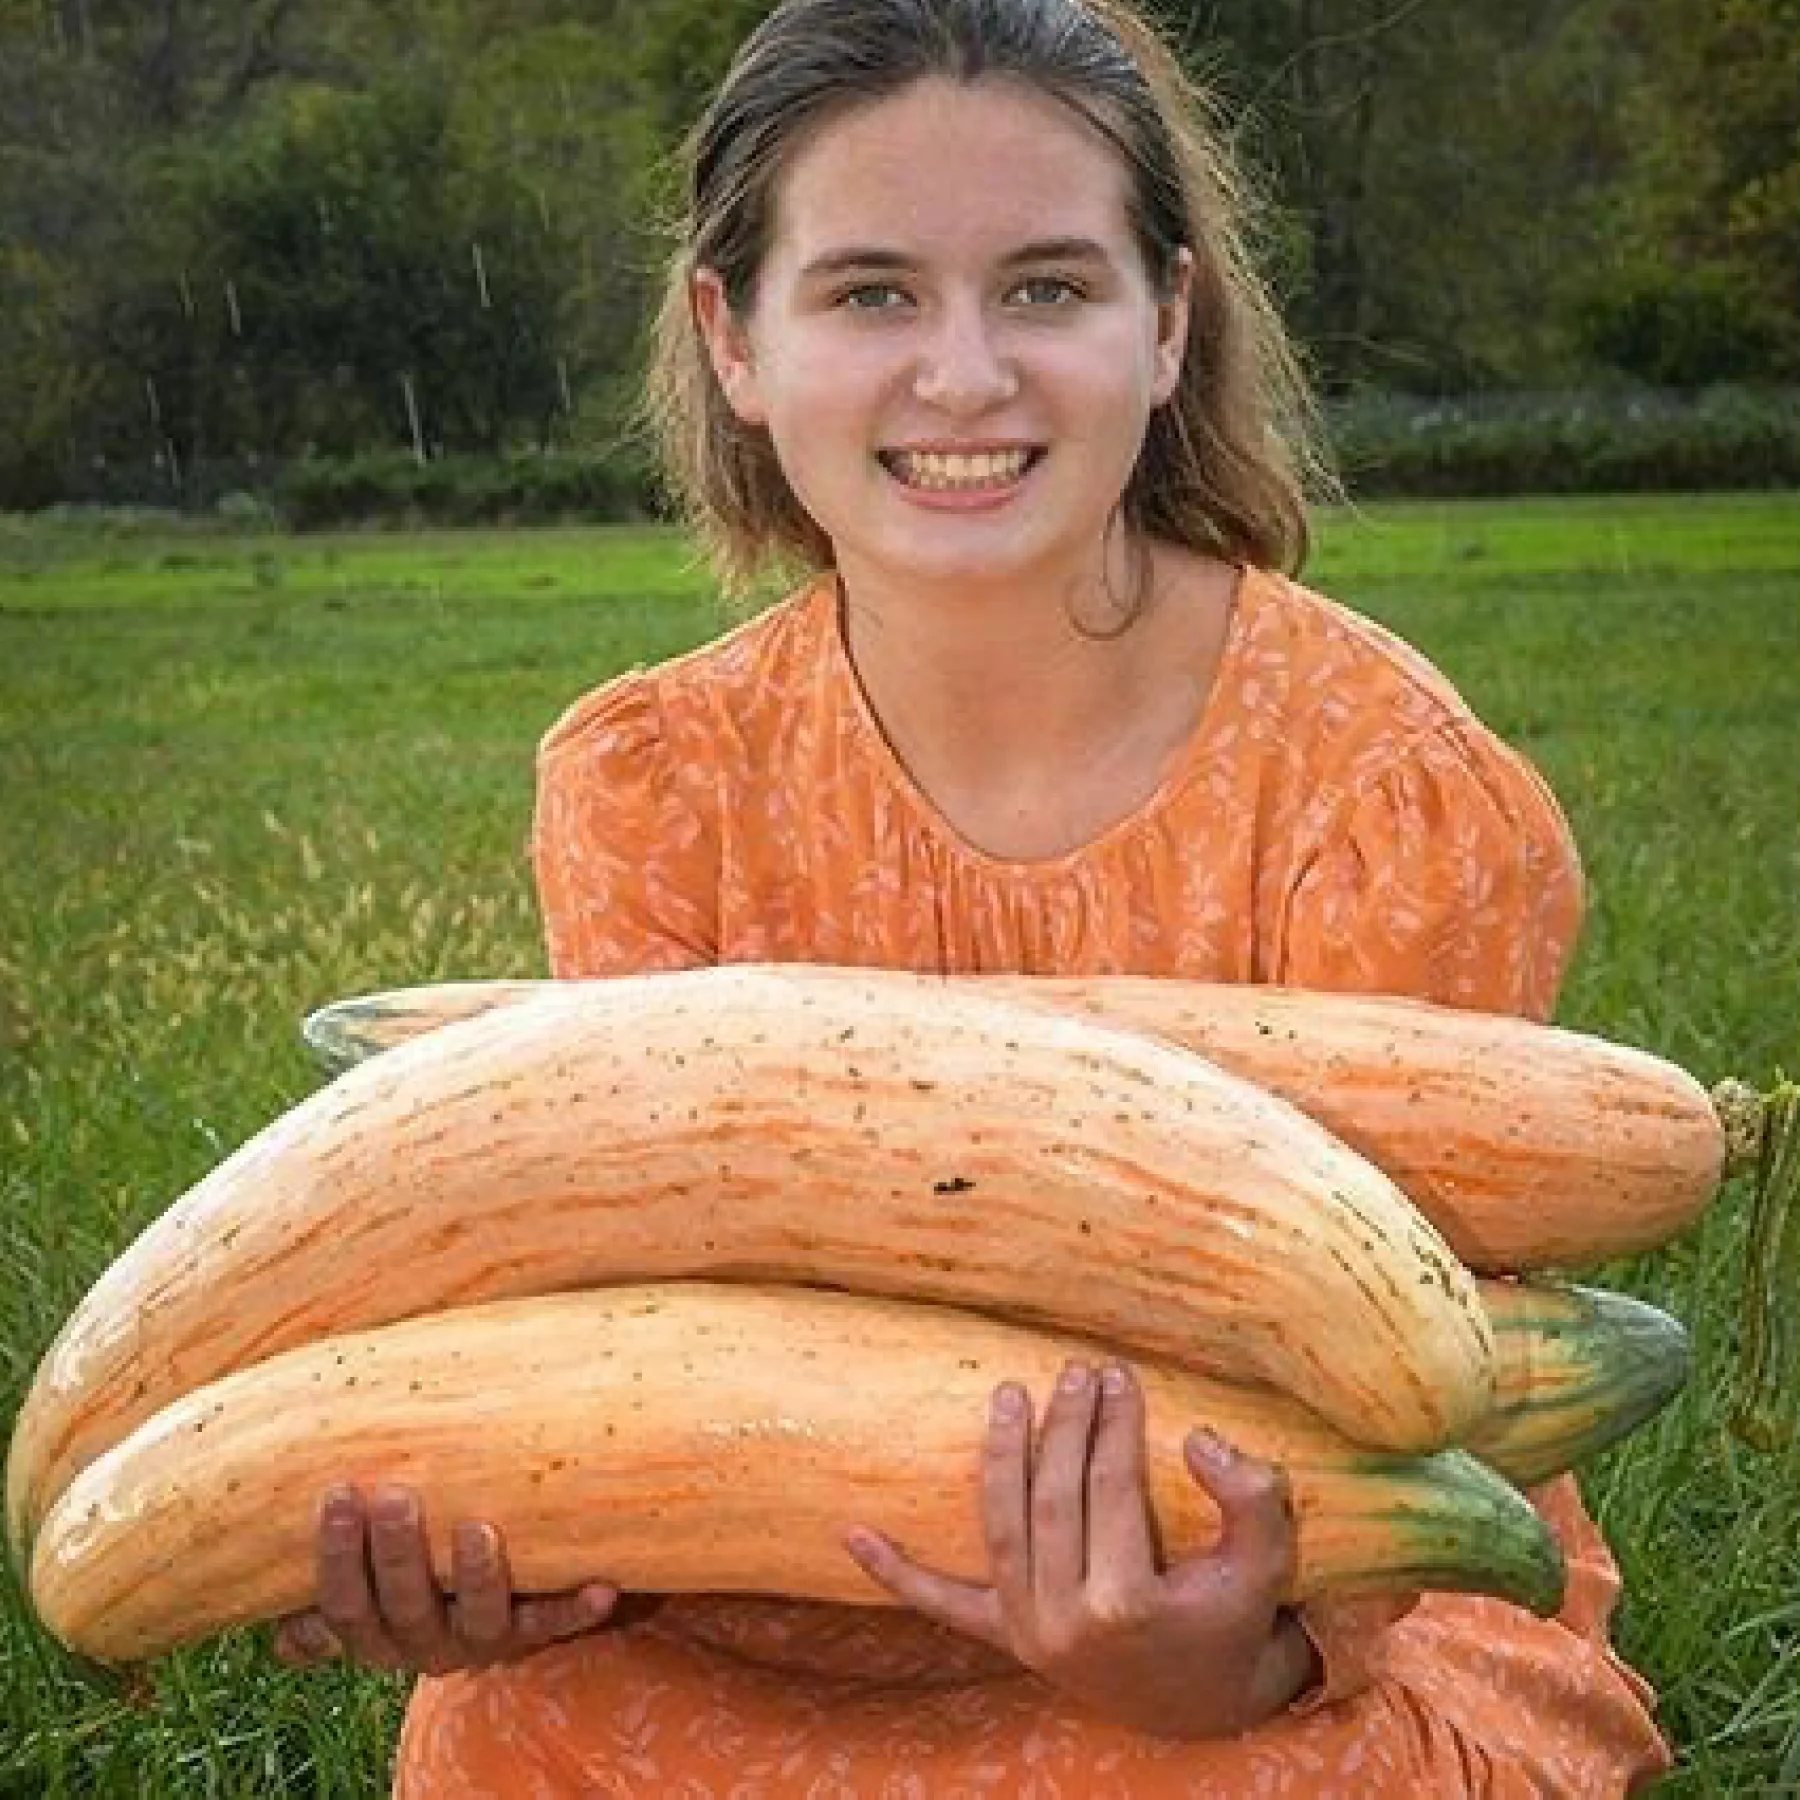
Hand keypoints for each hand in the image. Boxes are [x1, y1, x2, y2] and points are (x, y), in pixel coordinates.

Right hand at [272, 1483, 634, 1675]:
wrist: (489, 1616)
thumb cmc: (407, 1573)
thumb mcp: (362, 1579)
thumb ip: (315, 1575)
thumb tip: (262, 1565)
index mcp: (375, 1632)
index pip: (343, 1603)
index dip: (336, 1556)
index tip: (336, 1492)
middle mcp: (422, 1645)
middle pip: (404, 1607)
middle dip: (397, 1553)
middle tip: (394, 1494)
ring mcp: (480, 1641)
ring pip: (476, 1621)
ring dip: (477, 1577)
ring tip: (479, 1529)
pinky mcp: (532, 1633)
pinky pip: (554, 1625)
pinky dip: (576, 1609)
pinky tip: (604, 1587)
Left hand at [844, 1360, 1319, 1739]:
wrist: (1200, 1705)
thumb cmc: (1233, 1621)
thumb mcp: (1267, 1565)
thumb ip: (1254, 1499)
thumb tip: (1203, 1440)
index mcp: (1126, 1605)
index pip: (1111, 1490)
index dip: (1115, 1426)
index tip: (1120, 1375)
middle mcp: (1065, 1623)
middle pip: (1053, 1498)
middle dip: (1065, 1427)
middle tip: (1077, 1370)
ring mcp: (1027, 1634)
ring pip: (999, 1529)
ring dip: (998, 1457)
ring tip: (1006, 1393)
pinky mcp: (1005, 1639)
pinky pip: (943, 1606)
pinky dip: (896, 1574)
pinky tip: (853, 1534)